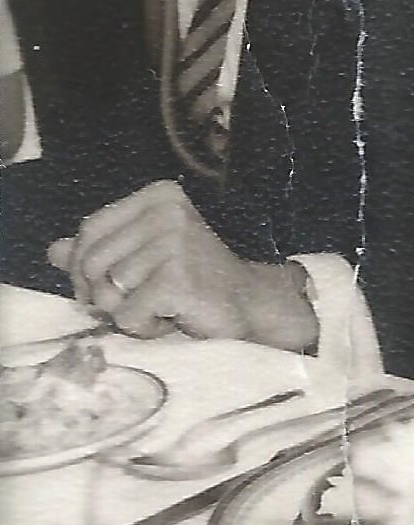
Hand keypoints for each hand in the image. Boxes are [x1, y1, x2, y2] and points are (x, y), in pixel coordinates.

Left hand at [47, 182, 316, 349]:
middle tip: (138, 301)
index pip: (88, 230)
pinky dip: (143, 327)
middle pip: (90, 262)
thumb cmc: (192, 280)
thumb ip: (99, 250)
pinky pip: (126, 315)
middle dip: (103, 294)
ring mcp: (175, 244)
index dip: (84, 266)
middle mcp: (168, 213)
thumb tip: (53, 250)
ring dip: (127, 312)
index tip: (109, 285)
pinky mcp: (177, 280)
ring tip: (161, 306)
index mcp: (159, 197)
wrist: (249, 305)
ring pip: (106, 292)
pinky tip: (171, 318)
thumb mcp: (143, 257)